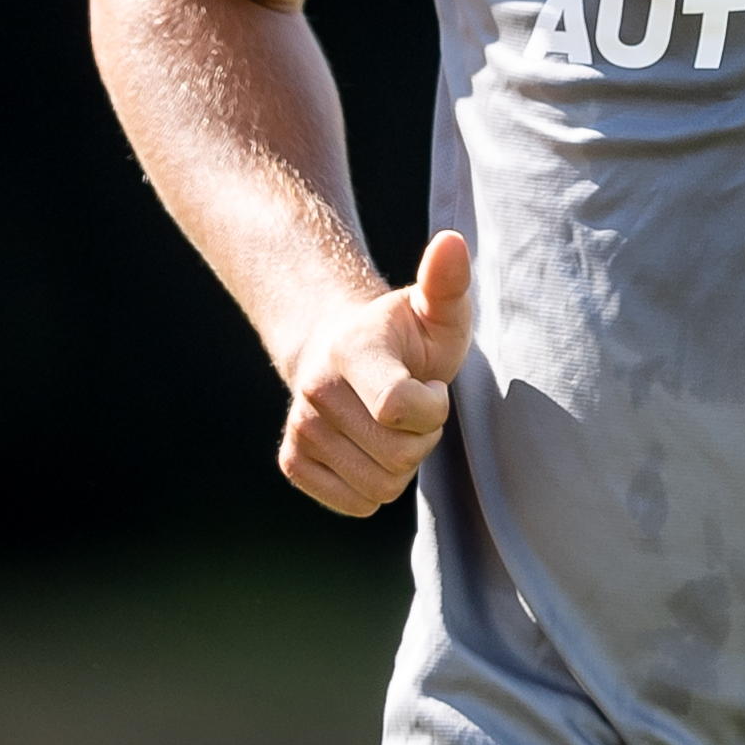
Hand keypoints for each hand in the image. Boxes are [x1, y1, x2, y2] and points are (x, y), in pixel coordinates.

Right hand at [275, 230, 470, 517]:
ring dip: (401, 463)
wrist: (345, 350)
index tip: (430, 382)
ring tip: (392, 423)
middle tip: (413, 405)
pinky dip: (375, 485)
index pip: (400, 410)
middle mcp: (315, 390)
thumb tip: (452, 241)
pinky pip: (356, 503)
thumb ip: (448, 282)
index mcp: (352, 350)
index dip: (433, 406)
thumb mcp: (437, 308)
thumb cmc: (407, 334)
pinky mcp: (292, 461)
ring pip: (380, 487)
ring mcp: (299, 428)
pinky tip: (370, 446)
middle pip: (397, 457)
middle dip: (423, 438)